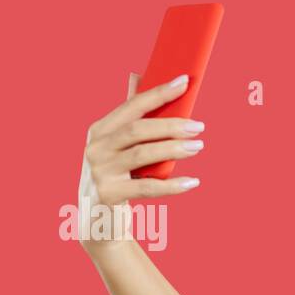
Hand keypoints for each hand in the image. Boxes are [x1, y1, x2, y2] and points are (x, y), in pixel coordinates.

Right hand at [77, 71, 204, 247]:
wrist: (98, 219)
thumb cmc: (115, 175)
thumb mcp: (117, 145)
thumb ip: (129, 114)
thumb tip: (138, 75)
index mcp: (99, 129)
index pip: (132, 106)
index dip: (158, 93)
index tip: (184, 81)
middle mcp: (96, 147)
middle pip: (137, 130)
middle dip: (171, 125)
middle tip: (199, 126)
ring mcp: (99, 171)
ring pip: (142, 155)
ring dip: (174, 149)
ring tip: (199, 146)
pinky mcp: (109, 195)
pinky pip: (147, 187)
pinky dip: (172, 185)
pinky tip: (193, 182)